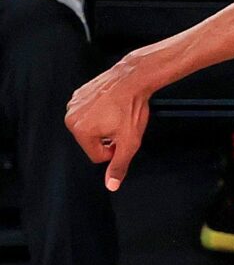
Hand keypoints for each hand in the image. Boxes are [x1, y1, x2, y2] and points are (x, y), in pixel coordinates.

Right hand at [66, 58, 154, 191]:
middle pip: (91, 142)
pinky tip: (112, 107)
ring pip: (91, 128)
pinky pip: (90, 113)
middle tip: (121, 126)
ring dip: (104, 127)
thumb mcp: (130, 143)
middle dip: (108, 139)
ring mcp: (73, 104)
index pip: (96, 156)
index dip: (114, 151)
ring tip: (117, 116)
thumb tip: (111, 184)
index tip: (122, 138)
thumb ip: (119, 165)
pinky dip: (101, 114)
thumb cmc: (130, 108)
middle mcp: (71, 117)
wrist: (132, 80)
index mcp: (80, 131)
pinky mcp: (78, 95)